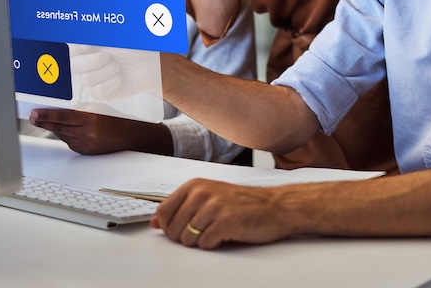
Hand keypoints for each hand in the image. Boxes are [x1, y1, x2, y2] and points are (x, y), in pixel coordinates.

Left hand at [29, 109, 171, 155]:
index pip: (63, 116)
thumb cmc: (116, 119)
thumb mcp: (98, 108)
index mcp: (90, 119)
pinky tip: (62, 129)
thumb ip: (78, 110)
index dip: (46, 115)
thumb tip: (58, 112)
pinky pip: (69, 142)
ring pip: (62, 135)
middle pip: (59, 127)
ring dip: (53, 128)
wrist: (132, 137)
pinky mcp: (85, 152)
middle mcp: (87, 133)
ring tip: (42, 120)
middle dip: (44, 122)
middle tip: (32, 117)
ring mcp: (85, 144)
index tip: (34, 113)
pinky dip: (64, 135)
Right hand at [71, 45, 160, 102]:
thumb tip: (74, 46)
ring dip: (107, 71)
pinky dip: (112, 82)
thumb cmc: (131, 48)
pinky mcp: (102, 93)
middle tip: (107, 57)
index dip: (76, 50)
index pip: (68, 51)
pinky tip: (120, 78)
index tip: (88, 46)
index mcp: (85, 48)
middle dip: (93, 61)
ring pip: (86, 79)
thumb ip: (88, 40)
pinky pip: (97, 91)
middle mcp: (86, 64)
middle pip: (72, 66)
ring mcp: (93, 79)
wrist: (149, 63)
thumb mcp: (108, 39)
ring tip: (118, 67)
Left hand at [152, 178, 294, 248]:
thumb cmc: (243, 203)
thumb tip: (155, 222)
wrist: (275, 206)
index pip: (162, 212)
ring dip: (201, 241)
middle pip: (173, 229)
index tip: (180, 229)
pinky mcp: (226, 222)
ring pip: (188, 239)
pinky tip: (226, 235)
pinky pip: (205, 244)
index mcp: (195, 185)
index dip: (168, 227)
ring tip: (217, 231)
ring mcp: (213, 206)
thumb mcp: (208, 197)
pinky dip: (214, 244)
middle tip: (205, 231)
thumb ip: (180, 207)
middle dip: (185, 237)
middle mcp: (201, 193)